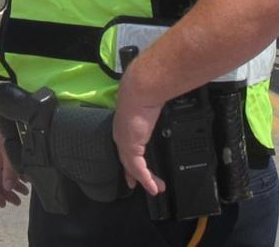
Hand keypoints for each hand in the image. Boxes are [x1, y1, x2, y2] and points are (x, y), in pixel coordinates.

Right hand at [0, 120, 28, 207]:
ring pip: (5, 174)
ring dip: (14, 184)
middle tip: (17, 202)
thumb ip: (9, 171)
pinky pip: (10, 166)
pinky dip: (18, 174)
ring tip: (25, 193)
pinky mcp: (7, 148)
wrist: (12, 111)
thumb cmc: (7, 130)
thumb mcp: (9, 152)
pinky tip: (27, 180)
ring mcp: (0, 153)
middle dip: (7, 192)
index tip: (4, 205)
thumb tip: (8, 188)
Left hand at [113, 65, 166, 196]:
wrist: (141, 90)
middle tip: (139, 184)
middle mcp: (121, 135)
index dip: (129, 160)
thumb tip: (157, 107)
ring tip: (156, 188)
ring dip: (145, 180)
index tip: (132, 170)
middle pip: (127, 161)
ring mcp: (124, 142)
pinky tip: (153, 186)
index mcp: (124, 126)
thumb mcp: (148, 106)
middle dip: (134, 175)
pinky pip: (138, 169)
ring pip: (133, 168)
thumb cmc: (145, 92)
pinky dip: (146, 179)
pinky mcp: (130, 147)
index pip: (125, 148)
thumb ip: (150, 111)